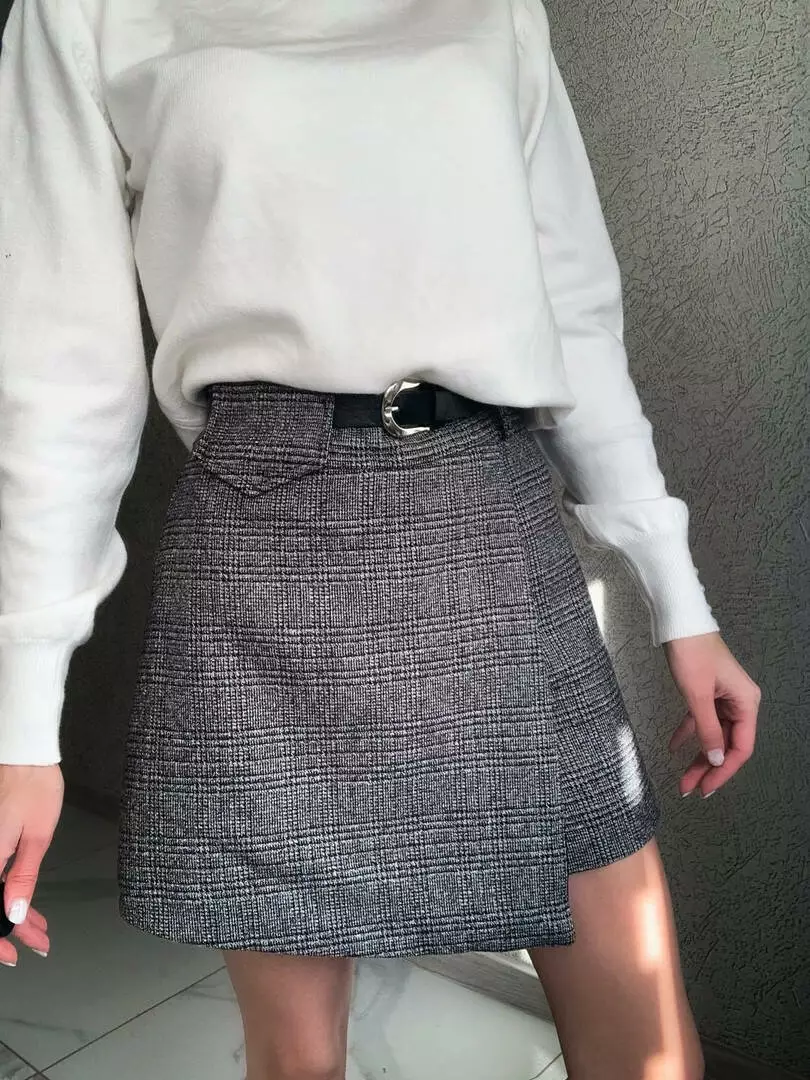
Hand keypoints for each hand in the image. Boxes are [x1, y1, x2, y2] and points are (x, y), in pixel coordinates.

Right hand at [0, 763, 62, 965]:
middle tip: (33, 943)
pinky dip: (8, 892)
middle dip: (8, 929)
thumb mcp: (36, 836)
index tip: (12, 952)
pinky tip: (24, 902)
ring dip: (10, 912)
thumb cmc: (33, 786)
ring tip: (37, 928)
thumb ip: (23, 877)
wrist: (25, 753)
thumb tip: (14, 913)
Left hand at [663, 631, 760, 797]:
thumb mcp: (697, 695)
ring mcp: (723, 697)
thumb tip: (717, 760)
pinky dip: (688, 733)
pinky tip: (673, 747)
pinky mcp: (707, 692)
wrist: (680, 623)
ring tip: (682, 779)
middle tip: (689, 789)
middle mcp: (740, 702)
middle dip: (708, 768)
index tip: (706, 788)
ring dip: (698, 756)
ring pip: (713, 735)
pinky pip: (701, 720)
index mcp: (746, 703)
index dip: (724, 771)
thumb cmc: (691, 654)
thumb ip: (708, 730)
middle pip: (726, 744)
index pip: (741, 747)